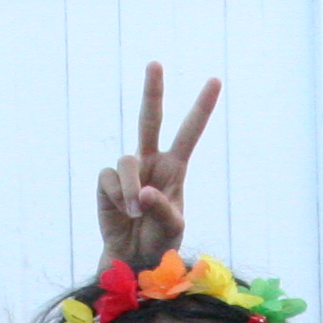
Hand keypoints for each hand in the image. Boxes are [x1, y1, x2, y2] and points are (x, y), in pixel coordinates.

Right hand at [95, 63, 218, 265]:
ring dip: (132, 188)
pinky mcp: (107, 182)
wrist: (135, 259)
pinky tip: (123, 211)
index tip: (215, 80)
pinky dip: (118, 196)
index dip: (201, 107)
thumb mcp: (173, 228)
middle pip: (149, 119)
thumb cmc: (160, 240)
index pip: (189, 132)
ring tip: (137, 212)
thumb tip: (143, 193)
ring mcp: (128, 170)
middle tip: (155, 63)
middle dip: (152, 91)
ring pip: (127, 160)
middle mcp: (151, 162)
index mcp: (174, 167)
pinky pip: (109, 178)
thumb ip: (162, 210)